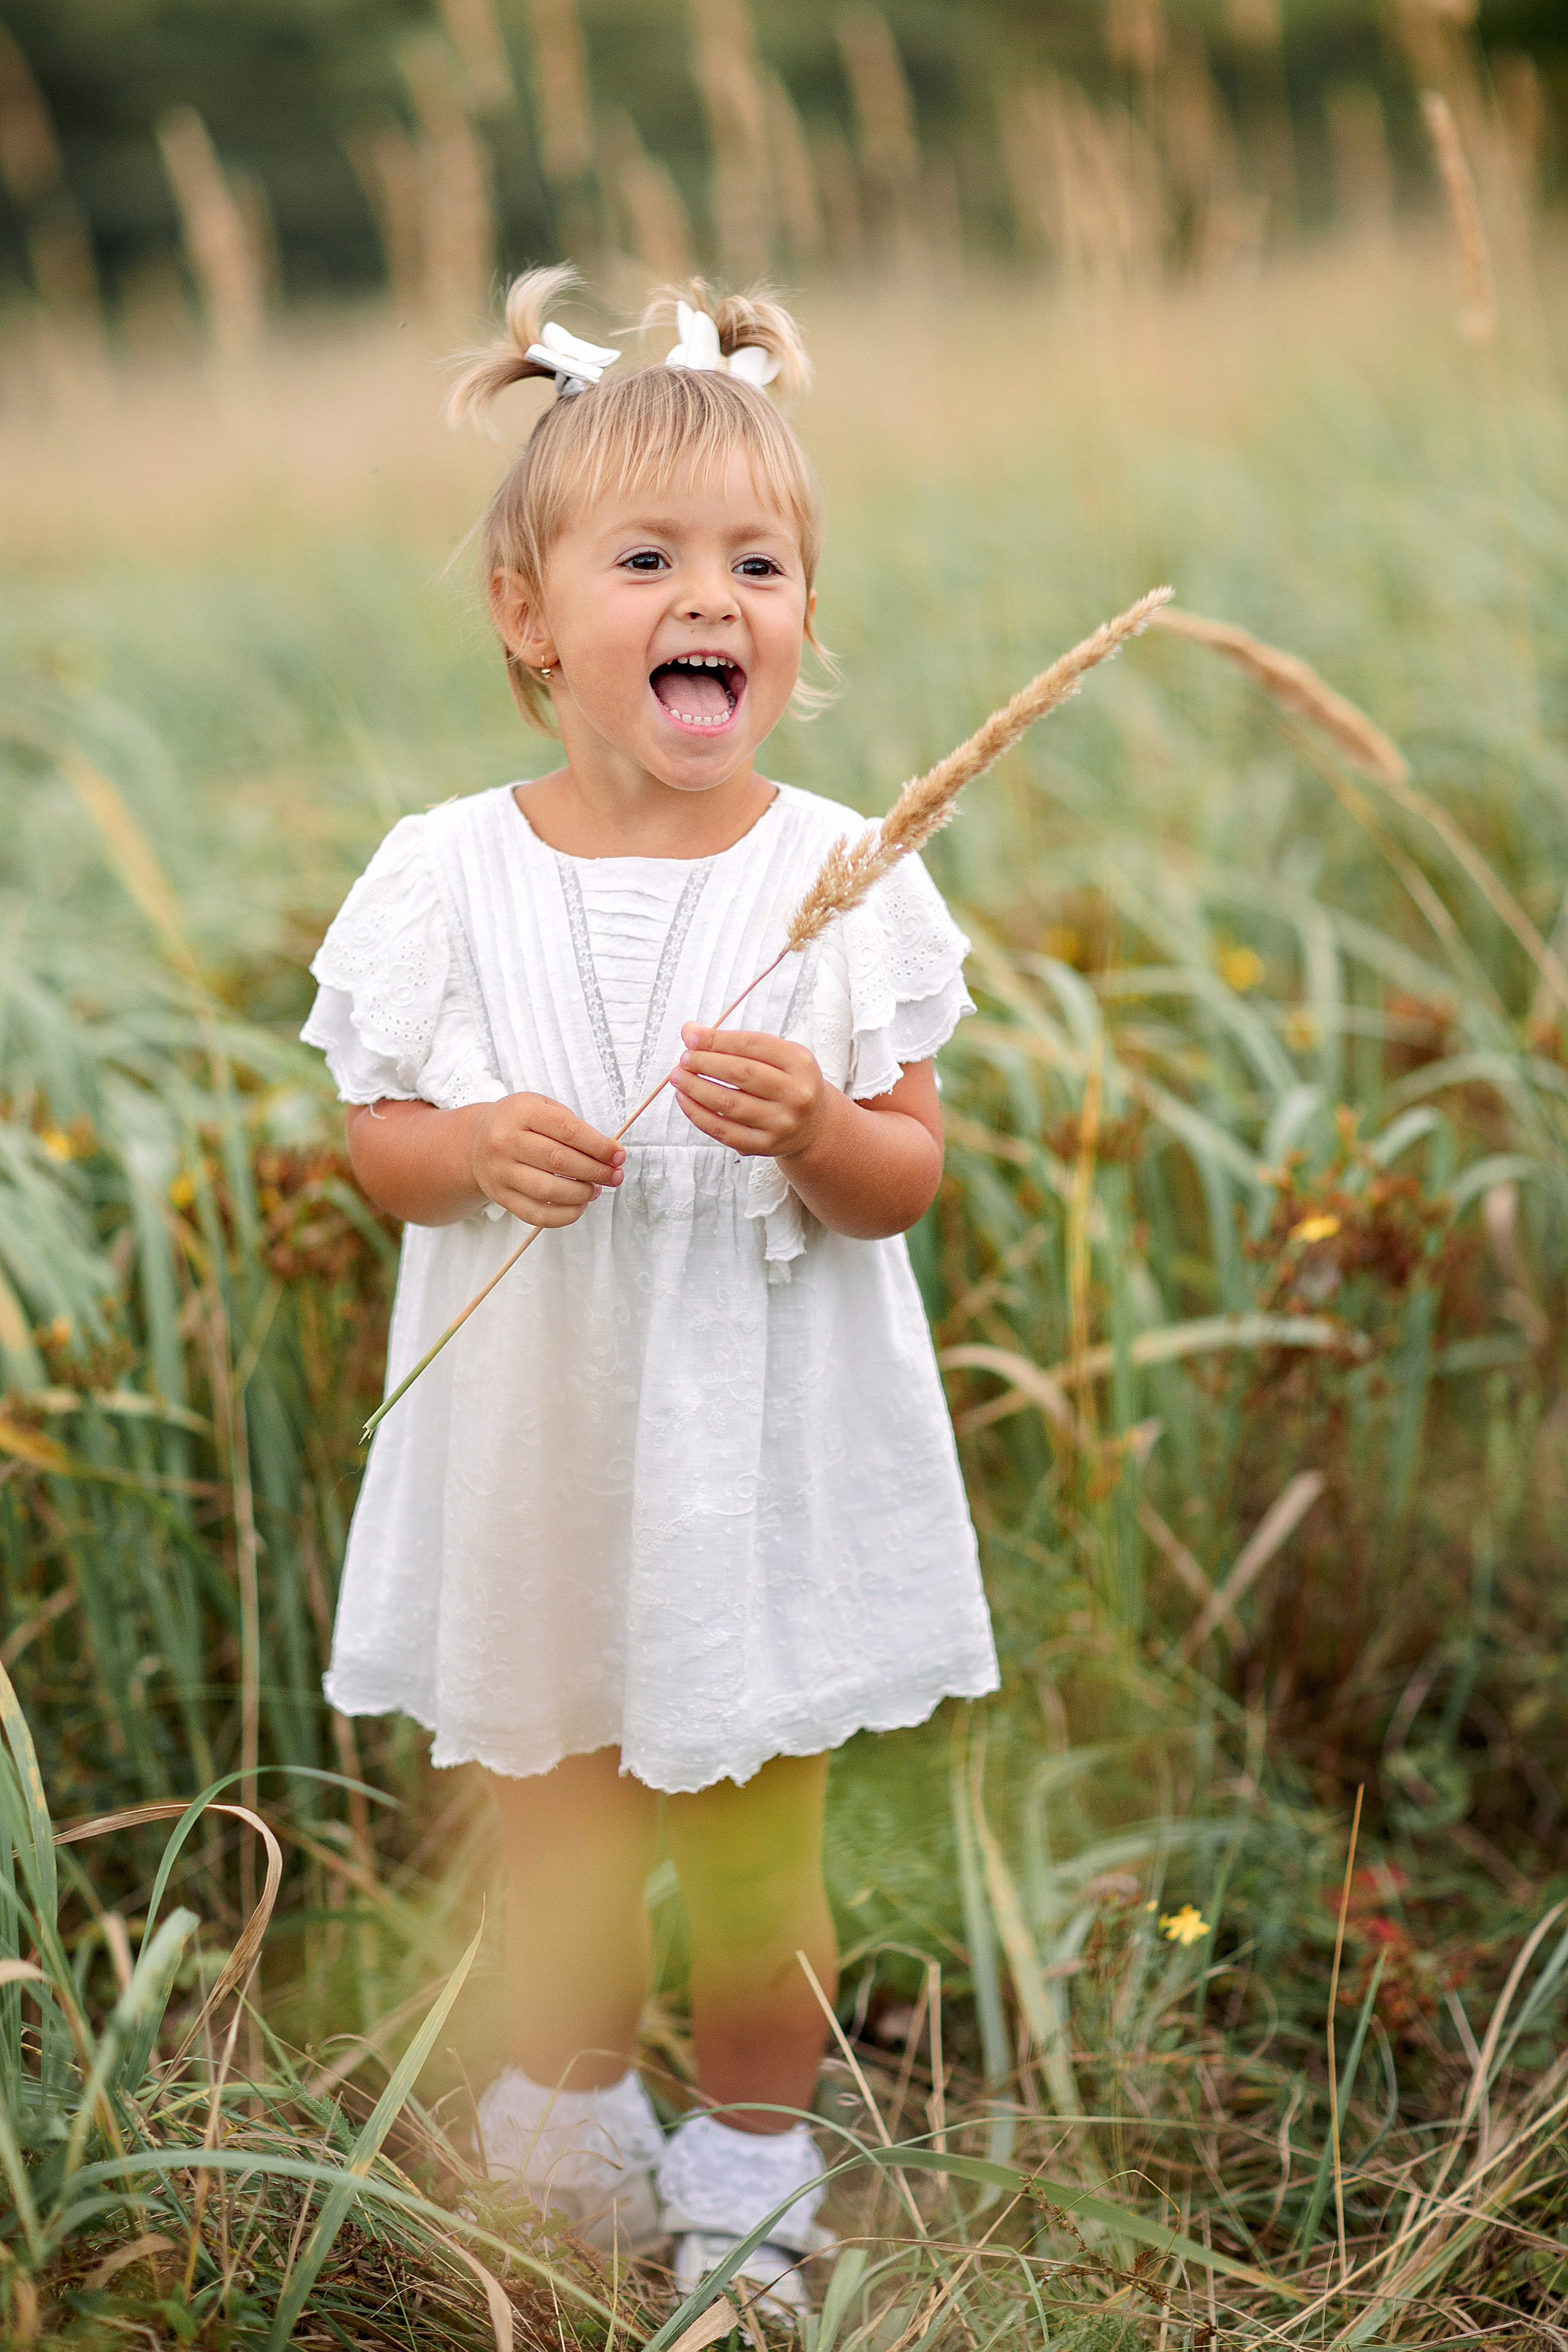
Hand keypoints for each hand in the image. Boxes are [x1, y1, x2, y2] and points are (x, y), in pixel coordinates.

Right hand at [469, 1093, 624, 1225]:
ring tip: (595, 1190)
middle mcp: (506, 1142)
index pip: (568, 1130)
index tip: (618, 1155)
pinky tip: (579, 1206)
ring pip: (548, 1191)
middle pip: (559, 1161)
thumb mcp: (542, 1107)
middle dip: (596, 1171)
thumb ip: (574, 1126)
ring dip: (581, 1194)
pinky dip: (564, 1216)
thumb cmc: (518, 1123)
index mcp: (522, 1113)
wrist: (476, 1141)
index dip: (599, 1146)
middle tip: (614, 1176)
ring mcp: (501, 1172)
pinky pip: (536, 1214)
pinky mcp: (501, 1196)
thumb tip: (609, 1155)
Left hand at [671, 1025, 830, 1159]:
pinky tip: (685, 1100)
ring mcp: (781, 1123)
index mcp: (800, 1063)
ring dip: (695, 1088)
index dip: (717, 1039)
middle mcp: (796, 1094)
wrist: (812, 1125)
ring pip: (728, 1104)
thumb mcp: (774, 1055)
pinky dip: (698, 1114)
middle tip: (683, 1059)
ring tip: (678, 1077)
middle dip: (704, 1063)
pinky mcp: (766, 1146)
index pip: (752, 1045)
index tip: (690, 1036)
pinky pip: (724, 1130)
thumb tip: (690, 1030)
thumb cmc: (785, 1081)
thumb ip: (735, 1042)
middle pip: (740, 1074)